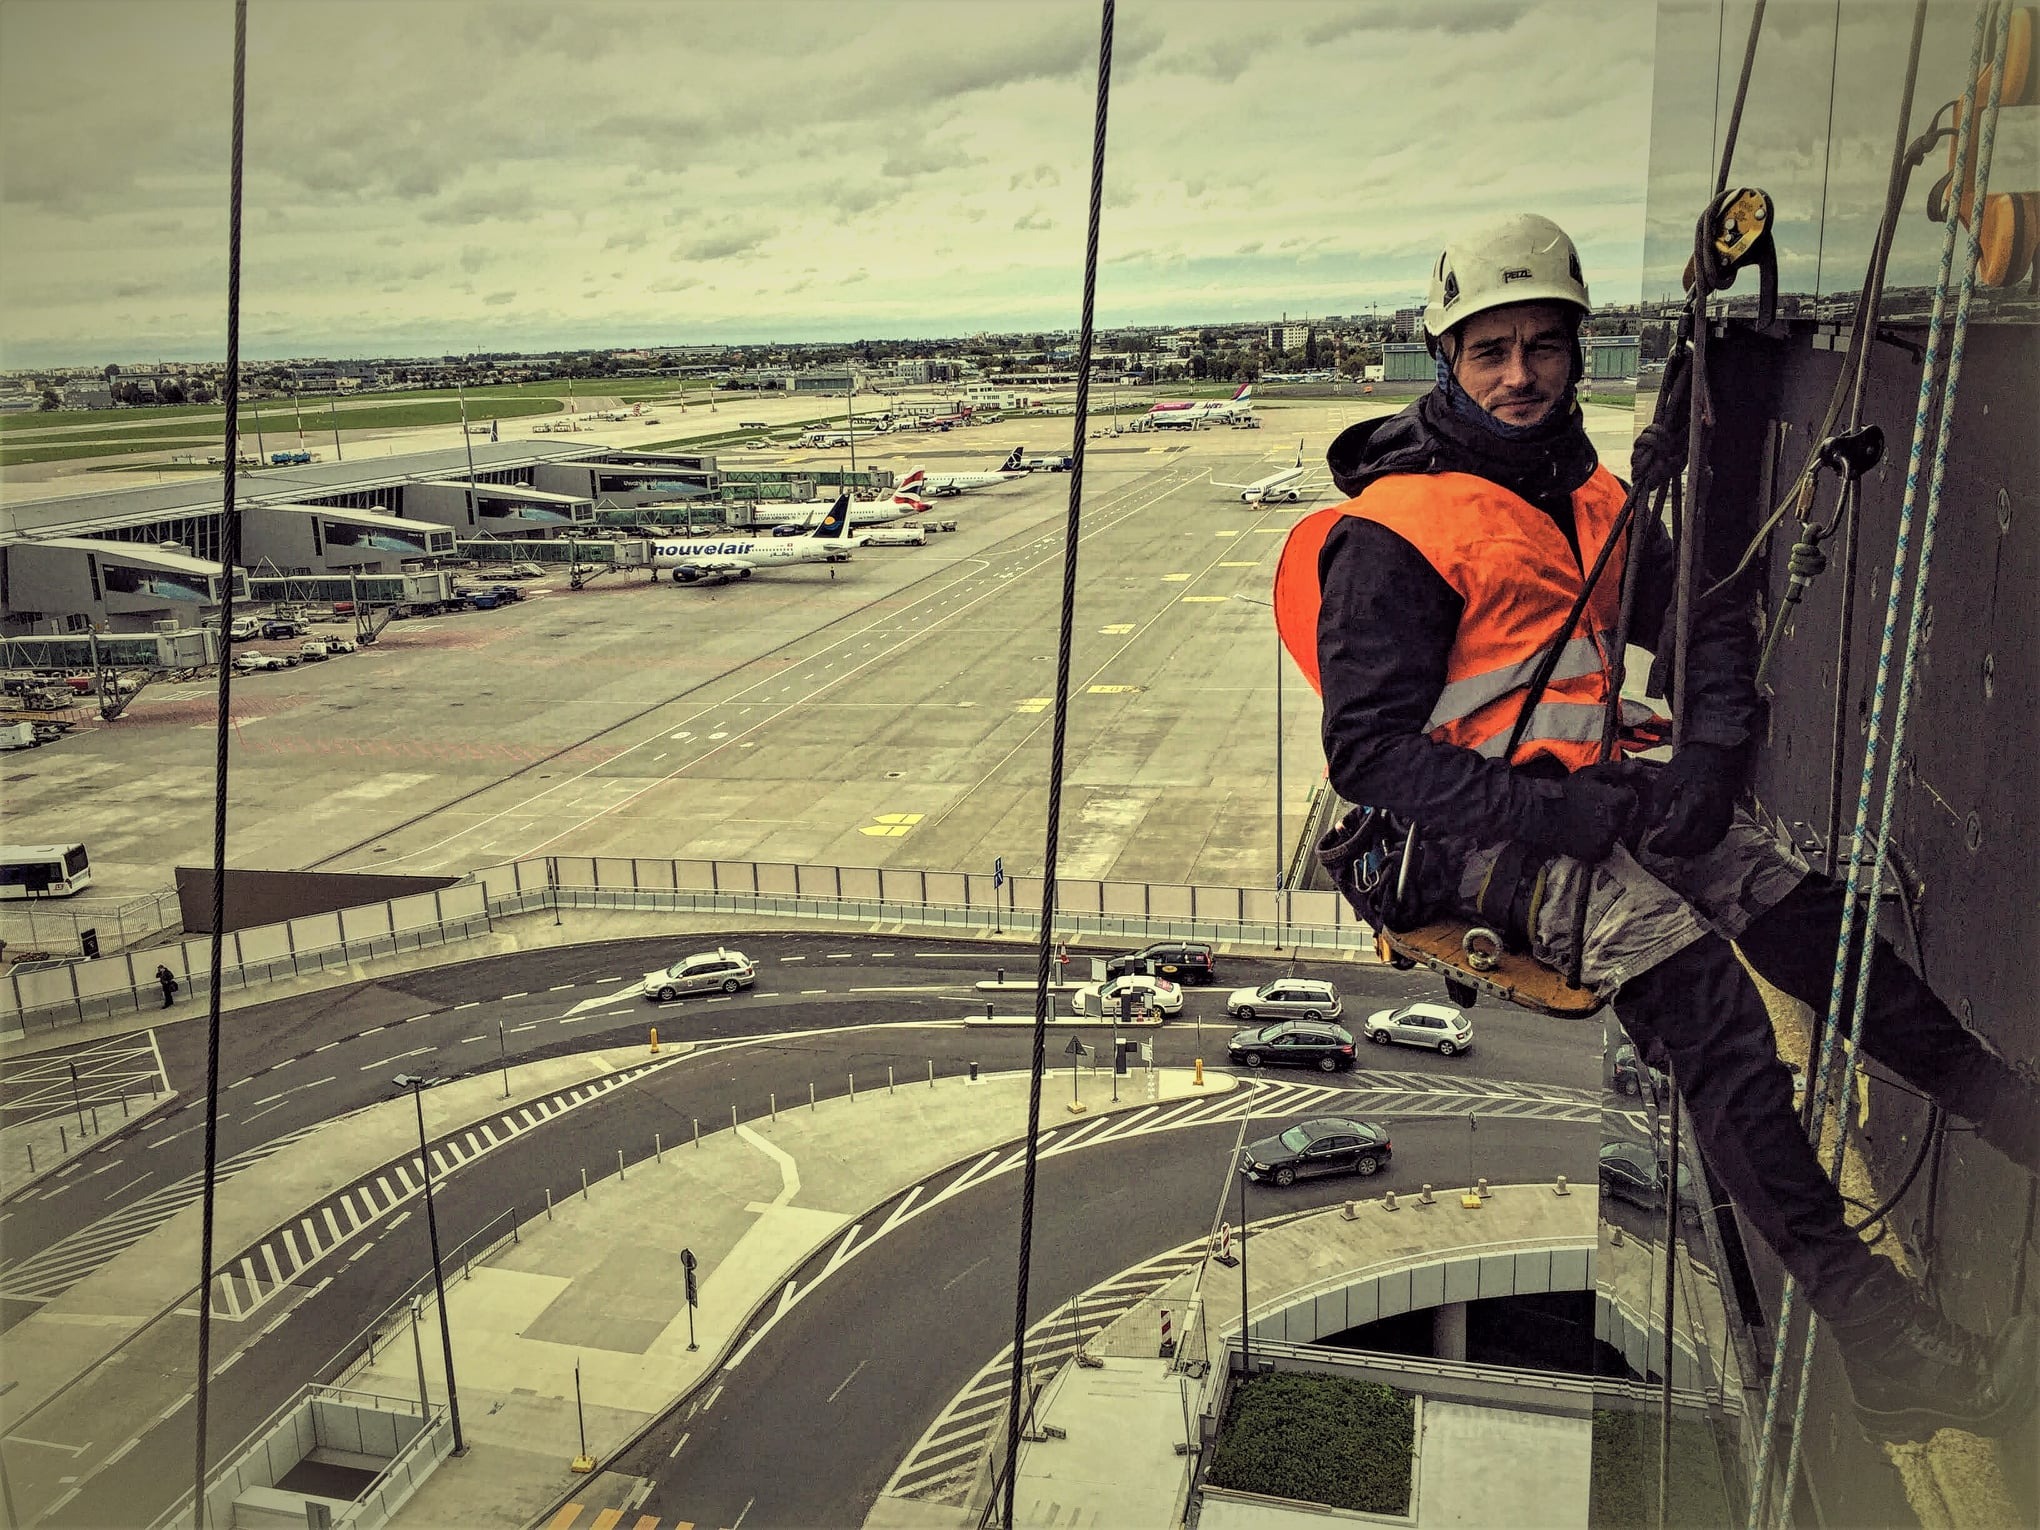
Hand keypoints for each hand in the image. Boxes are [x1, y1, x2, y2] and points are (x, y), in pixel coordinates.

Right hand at [1528, 763, 1646, 864]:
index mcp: (1618, 801)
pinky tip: (1586, 833)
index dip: (1620, 795)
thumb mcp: (1590, 774)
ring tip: (1590, 820)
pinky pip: (1607, 847)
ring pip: (1617, 833)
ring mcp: (1607, 840)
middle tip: (1596, 808)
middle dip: (1616, 811)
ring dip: (1609, 827)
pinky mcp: (1598, 854)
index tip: (1607, 794)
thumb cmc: (1566, 791)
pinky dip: (1600, 842)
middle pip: (1627, 817)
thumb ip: (1617, 770)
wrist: (1542, 814)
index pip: (1631, 798)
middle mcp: (1616, 822)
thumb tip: (1638, 767)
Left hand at [1645, 742, 1741, 856]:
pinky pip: (1716, 840)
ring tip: (1671, 849)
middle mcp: (1712, 811)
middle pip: (1694, 842)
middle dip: (1674, 850)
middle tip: (1659, 850)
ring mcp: (1723, 816)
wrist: (1716, 755)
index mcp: (1695, 799)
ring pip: (1707, 844)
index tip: (1652, 846)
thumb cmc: (1688, 766)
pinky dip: (1701, 847)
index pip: (1680, 831)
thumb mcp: (1667, 778)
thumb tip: (1651, 825)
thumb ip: (1659, 802)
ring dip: (1688, 851)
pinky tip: (1688, 845)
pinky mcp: (1728, 818)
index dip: (1665, 843)